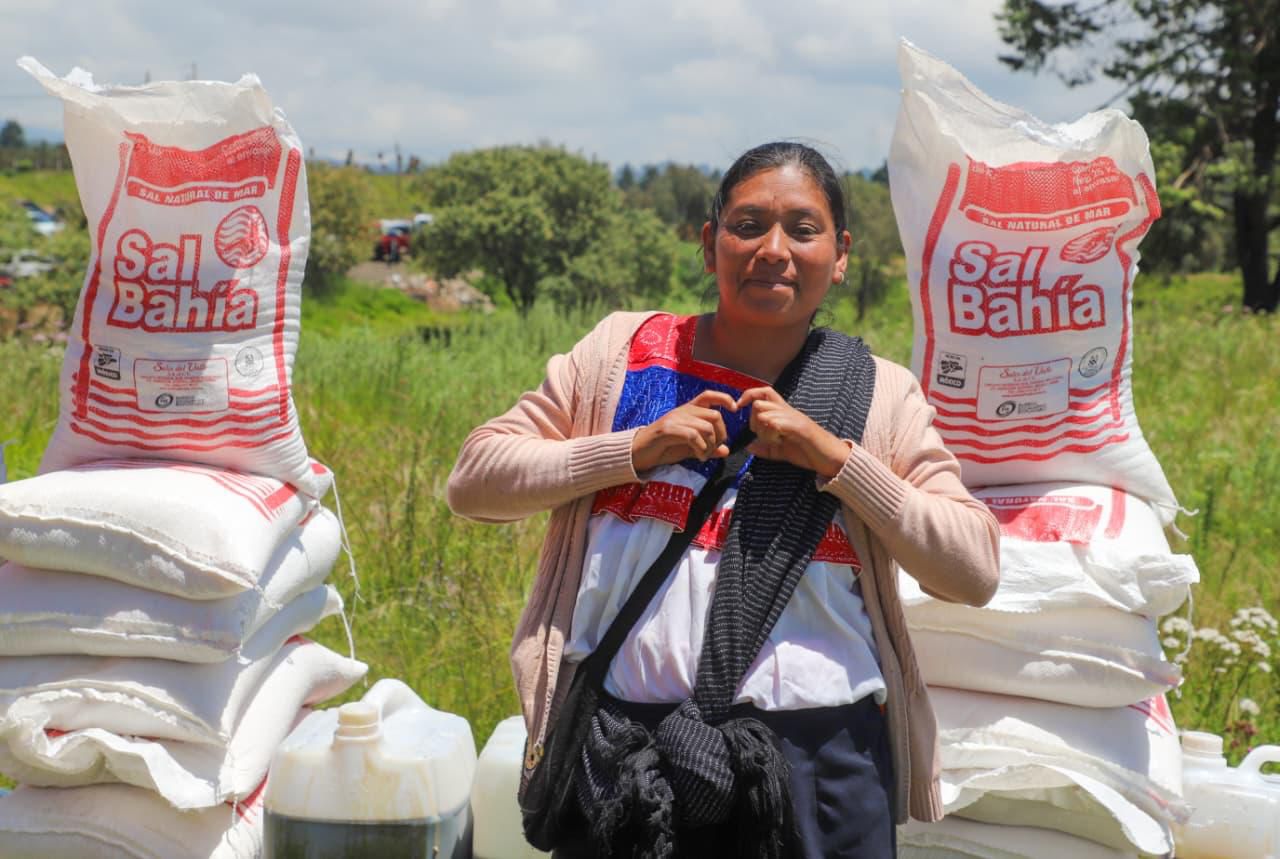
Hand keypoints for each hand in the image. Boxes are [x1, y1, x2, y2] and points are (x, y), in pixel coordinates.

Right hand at [631, 390, 738, 472]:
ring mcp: (675, 419)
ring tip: (704, 455)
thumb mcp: (689, 448)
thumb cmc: (663, 448)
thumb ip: (707, 447)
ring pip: (706, 427)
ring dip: (710, 445)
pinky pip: (693, 436)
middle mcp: (683, 411)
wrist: (637, 452)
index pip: (709, 395)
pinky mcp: (668, 429)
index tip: (735, 409)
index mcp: (688, 410)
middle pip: (714, 415)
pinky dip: (701, 448)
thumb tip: (726, 450)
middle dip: (721, 434)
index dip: (724, 398)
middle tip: (714, 449)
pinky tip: (698, 457)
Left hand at [737, 386, 851, 478]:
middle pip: (760, 404)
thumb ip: (764, 448)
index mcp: (783, 413)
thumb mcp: (780, 451)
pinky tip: (779, 440)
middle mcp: (788, 411)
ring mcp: (795, 418)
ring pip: (766, 414)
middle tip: (765, 437)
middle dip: (754, 422)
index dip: (748, 395)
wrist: (831, 458)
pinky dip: (773, 431)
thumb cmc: (807, 452)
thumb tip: (748, 446)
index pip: (763, 393)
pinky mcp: (801, 428)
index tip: (738, 407)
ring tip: (775, 441)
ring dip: (764, 430)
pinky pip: (780, 423)